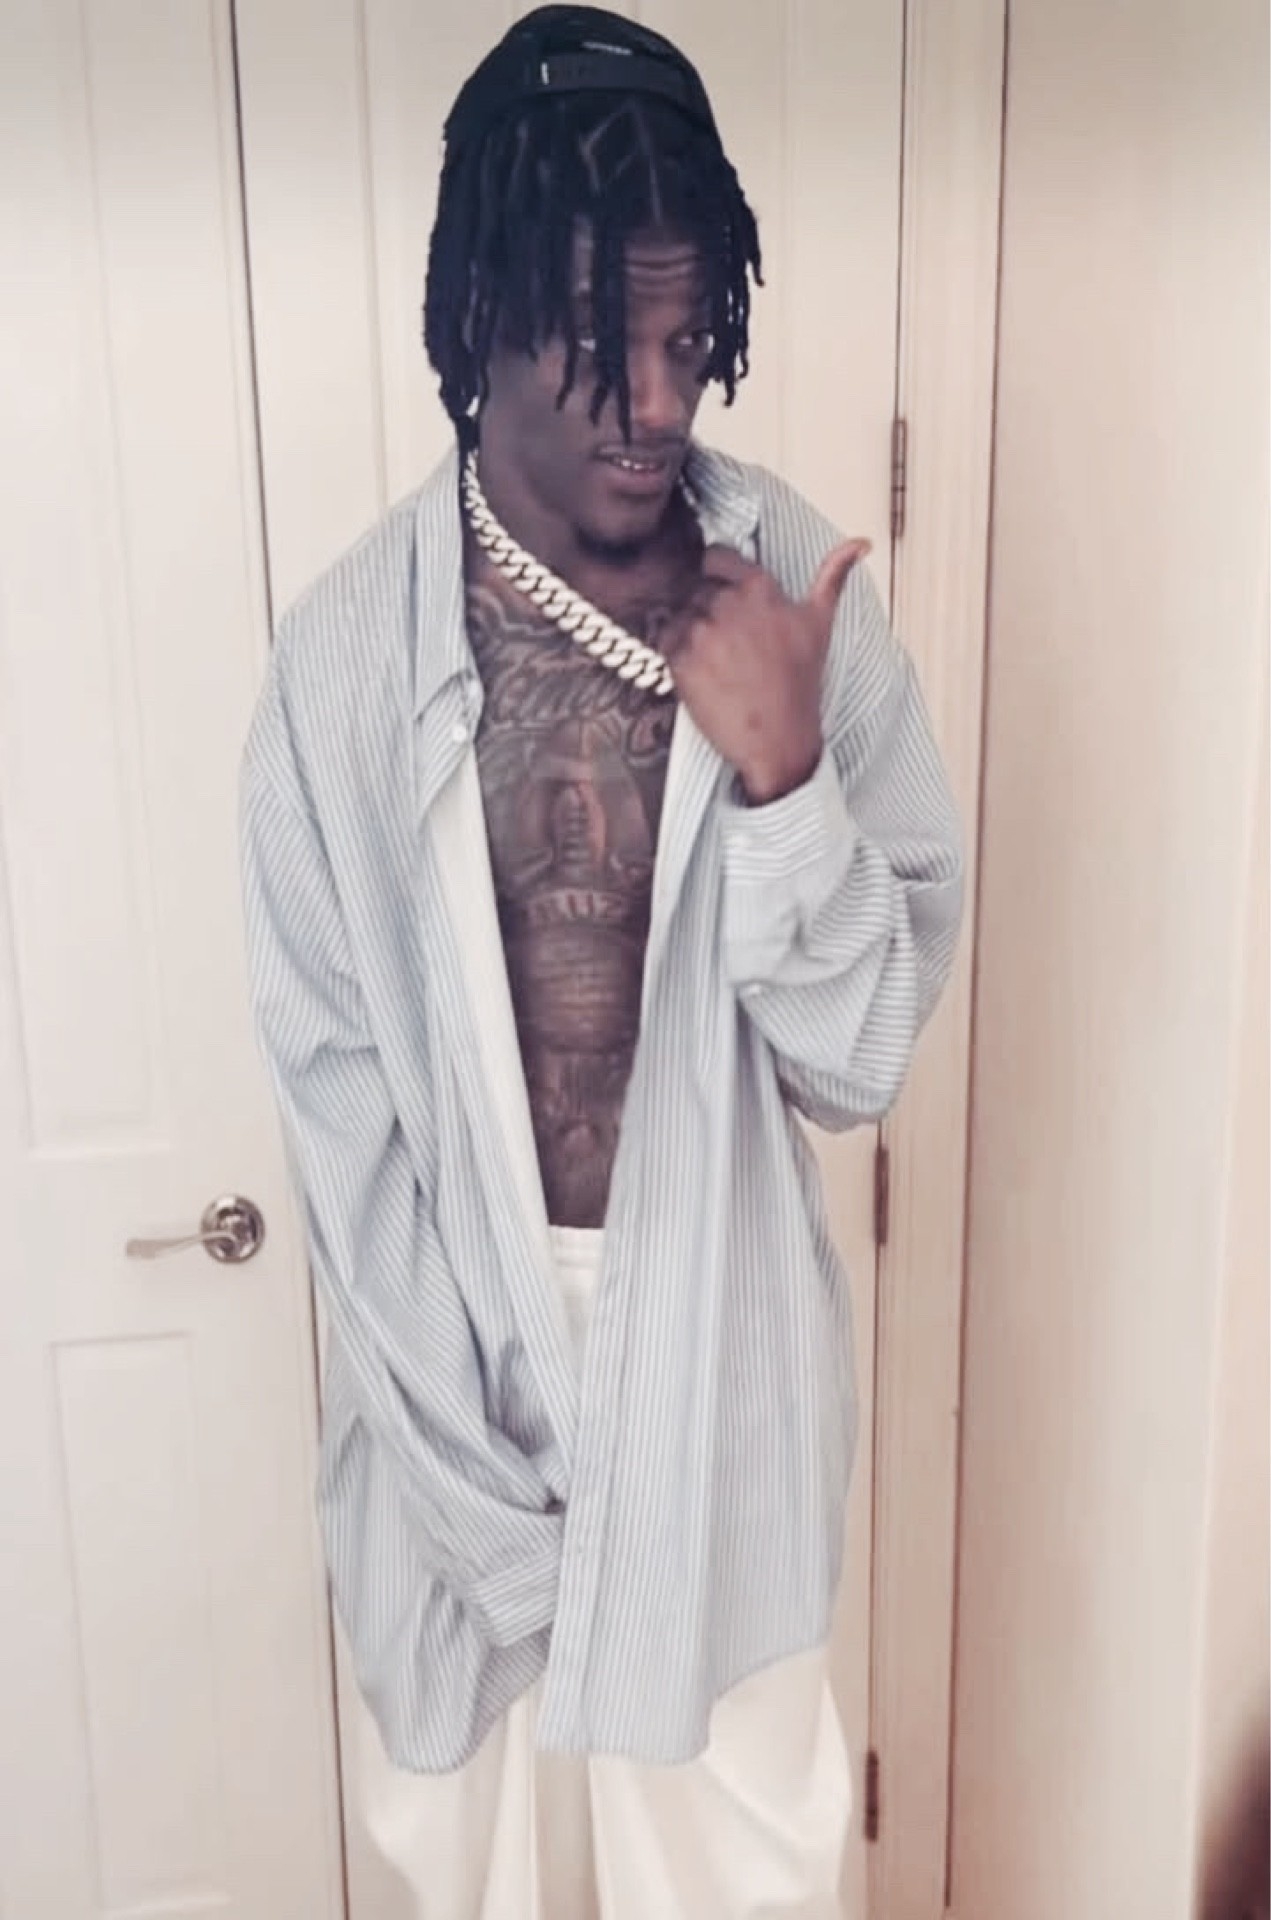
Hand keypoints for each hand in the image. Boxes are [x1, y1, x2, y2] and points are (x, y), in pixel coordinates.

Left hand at [661, 538, 872, 803]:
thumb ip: (833, 576)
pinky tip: (704, 677)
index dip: (716, 577)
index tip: (725, 602)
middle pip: (696, 589)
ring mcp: (703, 632)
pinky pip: (666, 643)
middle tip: (728, 647)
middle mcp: (729, 604)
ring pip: (679, 615)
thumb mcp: (820, 623)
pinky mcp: (681, 661)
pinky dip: (677, 658)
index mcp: (759, 588)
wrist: (780, 740)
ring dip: (690, 635)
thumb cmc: (800, 682)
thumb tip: (862, 541)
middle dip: (706, 611)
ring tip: (718, 664)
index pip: (715, 558)